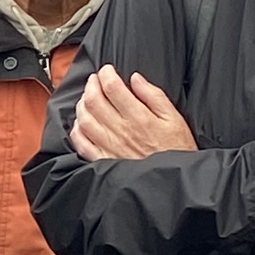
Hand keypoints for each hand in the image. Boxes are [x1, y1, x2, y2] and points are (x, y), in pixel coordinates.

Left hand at [70, 67, 197, 161]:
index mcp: (138, 117)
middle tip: (94, 79)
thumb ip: (154, 96)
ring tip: (87, 97)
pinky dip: (77, 130)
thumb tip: (136, 79)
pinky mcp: (103, 161)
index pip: (112, 88)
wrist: (173, 184)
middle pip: (94, 101)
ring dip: (82, 104)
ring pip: (85, 119)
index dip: (106, 74)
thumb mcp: (175, 118)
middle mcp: (120, 131)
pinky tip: (81, 123)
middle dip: (91, 85)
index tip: (106, 70)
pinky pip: (82, 143)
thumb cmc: (177, 150)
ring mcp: (109, 147)